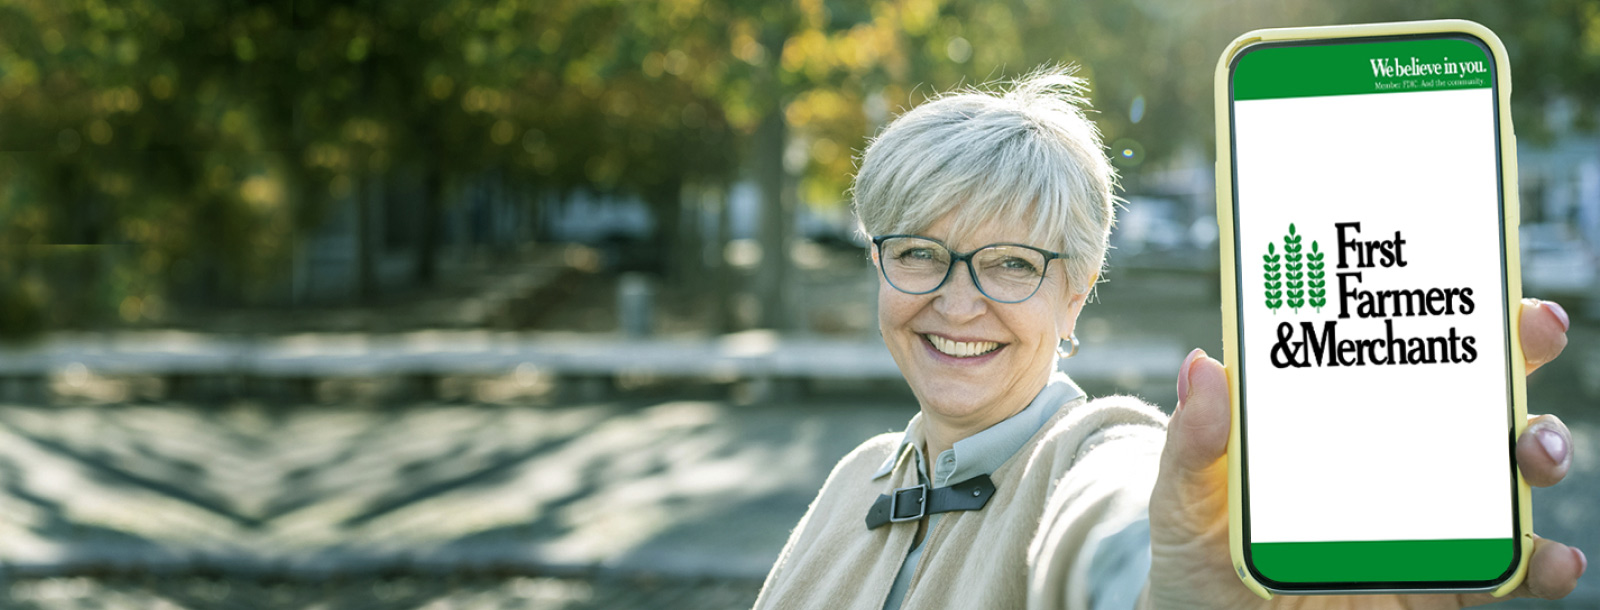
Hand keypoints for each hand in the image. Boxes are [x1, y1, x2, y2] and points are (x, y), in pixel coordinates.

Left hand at [1145, 299, 1585, 608]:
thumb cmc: (1198, 548)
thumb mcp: (1183, 492)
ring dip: (1540, 448)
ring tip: (1537, 451)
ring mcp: (1421, 519)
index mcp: (1332, 419)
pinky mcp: (1437, 582)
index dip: (1444, 312)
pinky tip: (1550, 556)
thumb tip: (1202, 365)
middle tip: (1535, 334)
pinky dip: (1542, 562)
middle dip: (1518, 355)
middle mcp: (1390, 458)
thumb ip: (1195, 440)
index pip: (1393, 354)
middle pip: (1468, 396)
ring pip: (1501, 472)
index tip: (1482, 284)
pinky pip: (1503, 571)